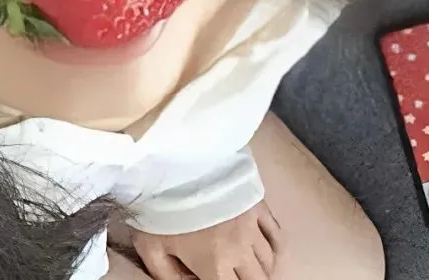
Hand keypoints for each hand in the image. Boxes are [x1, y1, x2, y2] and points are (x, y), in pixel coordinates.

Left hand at [131, 201, 280, 279]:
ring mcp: (251, 226)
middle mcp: (239, 250)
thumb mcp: (151, 247)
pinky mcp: (257, 203)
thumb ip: (168, 276)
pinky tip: (264, 249)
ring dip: (260, 269)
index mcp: (214, 265)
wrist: (171, 159)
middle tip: (233, 274)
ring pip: (268, 261)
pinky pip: (277, 235)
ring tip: (247, 266)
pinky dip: (273, 248)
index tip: (215, 277)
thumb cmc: (158, 204)